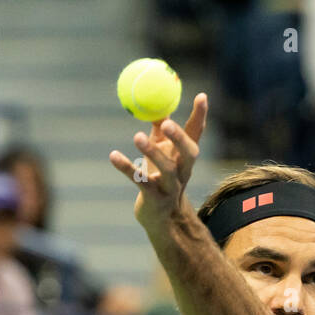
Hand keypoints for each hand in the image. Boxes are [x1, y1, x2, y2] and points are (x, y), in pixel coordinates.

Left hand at [108, 92, 207, 231]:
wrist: (160, 219)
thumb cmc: (159, 178)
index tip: (201, 96)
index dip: (200, 116)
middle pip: (189, 153)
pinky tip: (113, 155)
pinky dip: (126, 167)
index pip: (196, 134)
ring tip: (137, 136)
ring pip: (167, 169)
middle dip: (179, 137)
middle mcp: (183, 172)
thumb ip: (159, 130)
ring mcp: (170, 187)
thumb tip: (155, 103)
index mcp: (186, 158)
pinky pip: (140, 181)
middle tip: (166, 123)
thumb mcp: (162, 153)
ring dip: (152, 152)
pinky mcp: (154, 199)